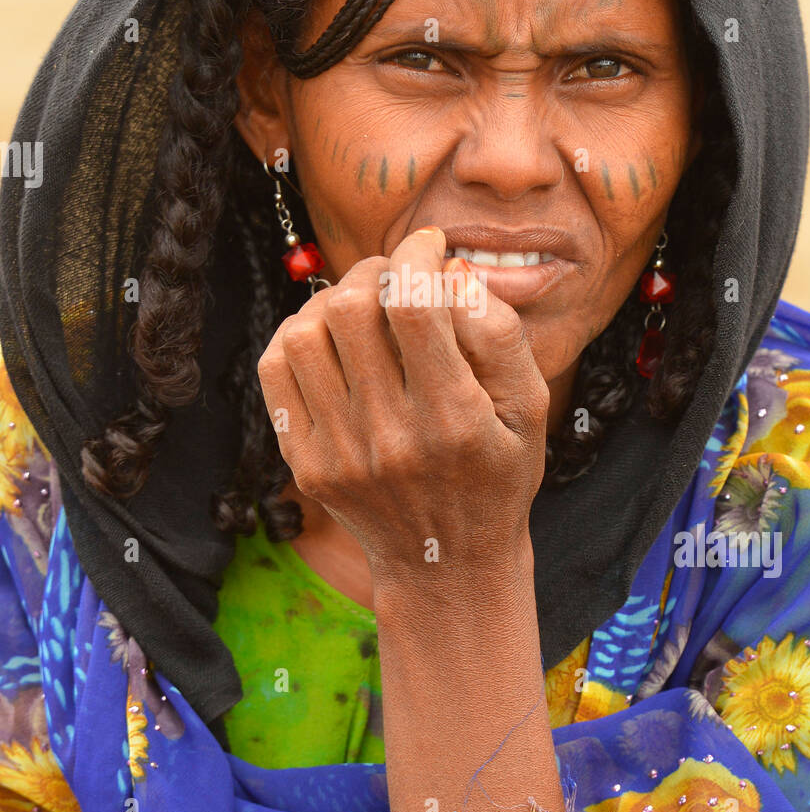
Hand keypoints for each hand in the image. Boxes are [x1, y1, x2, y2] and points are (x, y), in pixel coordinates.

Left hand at [256, 226, 548, 598]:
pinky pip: (277, 372)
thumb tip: (451, 273)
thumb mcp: (530, 408)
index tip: (429, 245)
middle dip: (374, 270)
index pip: (415, 305)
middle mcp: (390, 436)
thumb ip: (499, 334)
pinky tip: (331, 339)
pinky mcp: (307, 462)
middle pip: (352, 309)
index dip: (417, 256)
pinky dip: (297, 336)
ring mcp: (340, 452)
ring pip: (305, 334)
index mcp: (453, 418)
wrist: (446, 565)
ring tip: (362, 305)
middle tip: (395, 274)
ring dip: (333, 300)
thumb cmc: (497, 474)